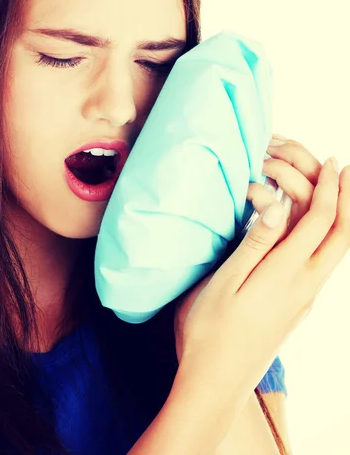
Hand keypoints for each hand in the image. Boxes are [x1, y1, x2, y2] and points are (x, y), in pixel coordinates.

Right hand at [174, 138, 349, 399]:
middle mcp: (305, 286)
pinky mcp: (296, 307)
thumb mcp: (224, 282)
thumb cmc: (209, 331)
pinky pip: (320, 263)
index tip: (335, 162)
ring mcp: (303, 299)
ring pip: (333, 251)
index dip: (331, 188)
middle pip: (342, 236)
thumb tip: (278, 205)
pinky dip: (323, 236)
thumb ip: (254, 242)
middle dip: (348, 200)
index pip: (320, 221)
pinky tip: (308, 229)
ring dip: (337, 217)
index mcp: (287, 274)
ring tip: (330, 191)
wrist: (214, 383)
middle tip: (347, 171)